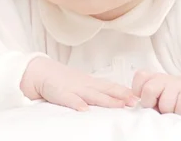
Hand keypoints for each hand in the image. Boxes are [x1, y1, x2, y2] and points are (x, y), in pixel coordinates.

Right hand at [21, 57, 136, 111]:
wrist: (41, 71)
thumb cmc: (63, 80)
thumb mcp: (82, 84)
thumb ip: (96, 91)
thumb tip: (114, 99)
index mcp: (91, 82)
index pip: (111, 86)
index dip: (125, 91)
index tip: (139, 97)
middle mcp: (85, 84)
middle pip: (106, 90)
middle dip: (121, 96)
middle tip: (136, 102)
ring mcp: (73, 88)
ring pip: (92, 95)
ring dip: (106, 100)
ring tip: (118, 105)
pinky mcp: (60, 93)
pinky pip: (69, 100)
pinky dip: (77, 104)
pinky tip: (84, 110)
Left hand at [132, 70, 180, 115]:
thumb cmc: (171, 95)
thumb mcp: (156, 92)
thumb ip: (145, 96)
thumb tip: (137, 105)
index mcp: (152, 77)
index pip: (140, 77)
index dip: (139, 91)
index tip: (147, 98)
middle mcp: (163, 78)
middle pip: (149, 90)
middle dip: (151, 104)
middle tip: (157, 107)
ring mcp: (177, 84)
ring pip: (165, 104)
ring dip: (167, 111)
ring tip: (171, 109)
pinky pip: (180, 108)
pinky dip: (179, 113)